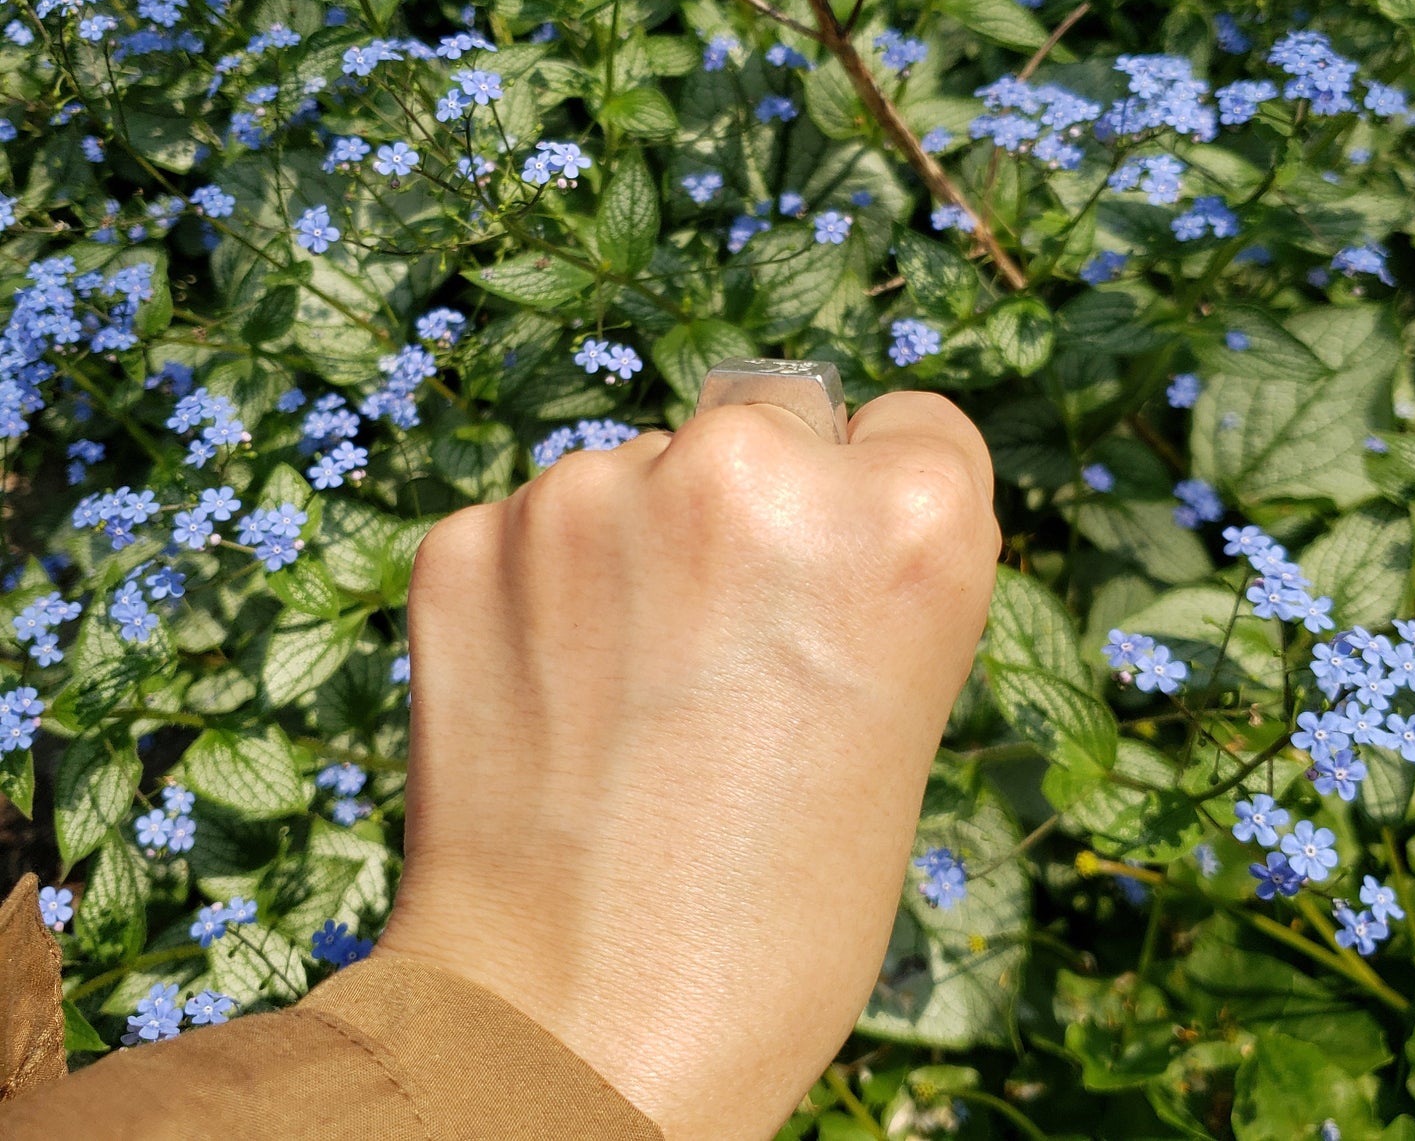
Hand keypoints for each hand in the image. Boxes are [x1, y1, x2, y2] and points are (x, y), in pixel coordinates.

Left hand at [376, 391, 999, 1139]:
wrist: (576, 1031)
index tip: (837, 586)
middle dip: (757, 502)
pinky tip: (552, 692)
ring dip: (640, 542)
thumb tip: (793, 479)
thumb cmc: (775, 911)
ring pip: (641, 470)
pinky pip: (534, 525)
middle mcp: (750, 471)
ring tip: (631, 691)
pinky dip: (544, 585)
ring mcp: (591, 495)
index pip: (910, 425)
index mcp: (905, 522)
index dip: (875, 512)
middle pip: (770, 418)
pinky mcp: (469, 539)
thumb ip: (860, 564)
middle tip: (726, 641)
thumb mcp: (897, 716)